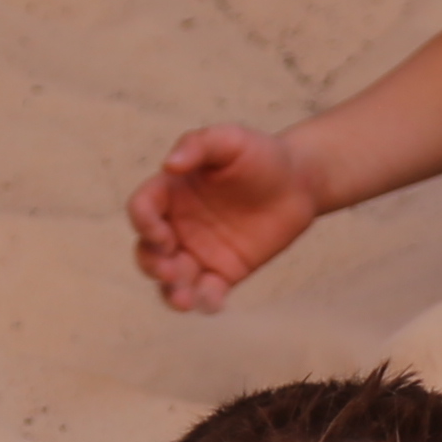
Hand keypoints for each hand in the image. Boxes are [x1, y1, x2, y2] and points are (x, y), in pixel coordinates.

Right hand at [129, 123, 321, 312]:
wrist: (300, 182)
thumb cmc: (261, 155)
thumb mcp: (231, 139)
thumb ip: (199, 145)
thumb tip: (169, 165)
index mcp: (171, 192)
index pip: (142, 209)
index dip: (144, 224)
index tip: (163, 235)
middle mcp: (178, 224)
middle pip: (148, 251)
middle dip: (153, 265)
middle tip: (172, 271)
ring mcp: (199, 252)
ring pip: (172, 280)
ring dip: (172, 292)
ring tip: (184, 300)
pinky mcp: (224, 273)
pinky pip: (207, 293)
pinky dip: (205, 301)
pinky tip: (214, 302)